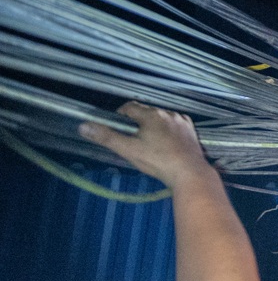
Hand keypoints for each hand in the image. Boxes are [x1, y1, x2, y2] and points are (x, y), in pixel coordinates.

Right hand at [78, 101, 211, 188]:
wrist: (189, 173)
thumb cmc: (157, 161)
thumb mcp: (128, 150)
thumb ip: (107, 137)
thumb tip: (83, 126)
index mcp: (152, 114)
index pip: (130, 107)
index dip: (121, 116)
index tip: (118, 127)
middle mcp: (168, 113)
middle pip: (147, 112)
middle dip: (137, 121)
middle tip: (132, 138)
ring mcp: (182, 121)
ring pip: (162, 118)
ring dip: (154, 125)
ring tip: (149, 142)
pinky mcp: (191, 131)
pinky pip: (175, 125)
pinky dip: (168, 131)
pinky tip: (166, 143)